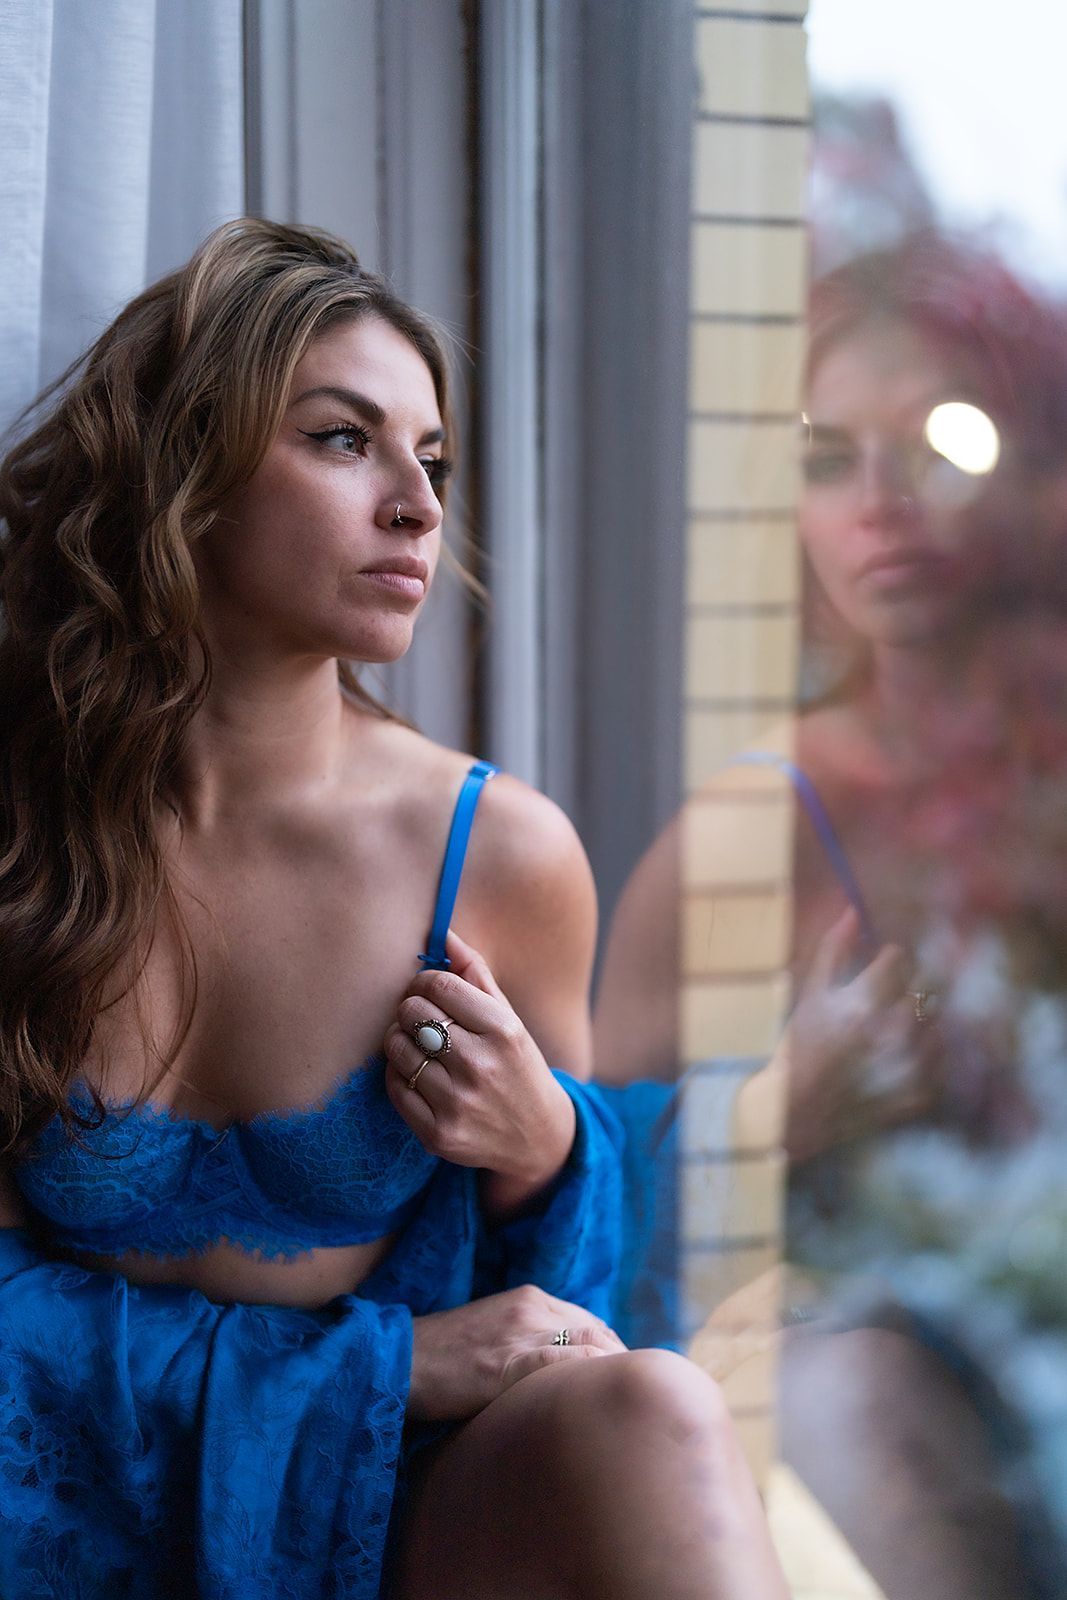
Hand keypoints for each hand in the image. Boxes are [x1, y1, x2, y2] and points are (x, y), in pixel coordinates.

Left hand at [383, 932, 576, 1216]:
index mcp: (503, 1030)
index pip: (438, 985)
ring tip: (416, 1045)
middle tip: (420, 1017)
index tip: (426, 989)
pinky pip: (394, 1087)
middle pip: (412, 1013)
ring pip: (397, 1048)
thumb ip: (475, 974)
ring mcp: (457, 1102)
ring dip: (399, 1040)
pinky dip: (397, 1074)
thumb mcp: (509, 1019)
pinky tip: (416, 1073)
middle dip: (410, 1009)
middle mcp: (480, 1065)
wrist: (538, 1138)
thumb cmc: (518, 1066)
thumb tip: (443, 933)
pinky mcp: (438, 1133)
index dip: (423, 981)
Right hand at [409, 1284, 626, 1420]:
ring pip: (591, 1347)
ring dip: (612, 1375)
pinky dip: (588, 1378)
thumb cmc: (443, 1355)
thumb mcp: (493, 1331)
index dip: (611, 1354)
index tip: (619, 1382)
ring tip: (619, 1408)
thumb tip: (566, 1370)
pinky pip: (564, 1366)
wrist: (399, 1360)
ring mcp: (522, 1332)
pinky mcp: (509, 1362)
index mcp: (530, 1297)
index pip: (591, 1323)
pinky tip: (596, 1398)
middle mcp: (533, 1307)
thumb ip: (529, 1339)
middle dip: (620, 1366)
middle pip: (600, 1334)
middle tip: (627, 1400)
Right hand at [782, 907, 940, 1162]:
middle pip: (924, 988)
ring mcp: (911, 1066)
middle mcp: (895, 1032)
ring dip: (920, 1021)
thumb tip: (853, 910)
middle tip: (886, 1001)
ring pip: (936, 1023)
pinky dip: (926, 1056)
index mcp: (866, 1002)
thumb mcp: (811, 994)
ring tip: (891, 1031)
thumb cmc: (801, 1046)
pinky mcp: (920, 1093)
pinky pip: (939, 1061)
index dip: (887, 960)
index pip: (897, 959)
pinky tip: (898, 1058)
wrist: (799, 1109)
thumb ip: (834, 950)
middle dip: (908, 987)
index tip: (878, 969)